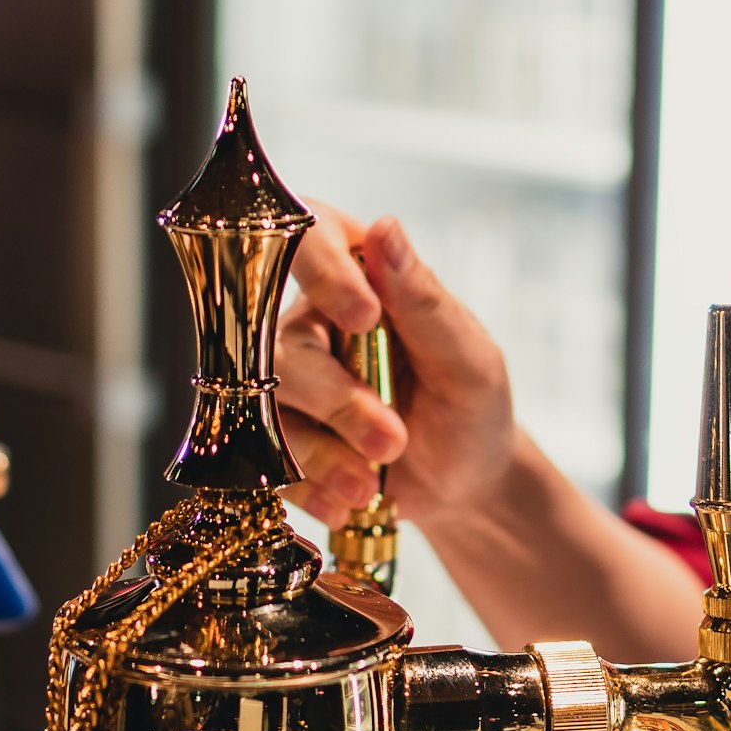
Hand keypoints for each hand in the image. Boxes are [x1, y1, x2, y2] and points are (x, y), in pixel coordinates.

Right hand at [274, 207, 517, 532]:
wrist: (465, 486)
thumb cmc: (473, 408)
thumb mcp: (468, 359)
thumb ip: (424, 301)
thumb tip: (386, 227)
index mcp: (361, 279)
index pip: (312, 238)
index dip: (321, 269)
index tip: (363, 315)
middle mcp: (312, 322)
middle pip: (279, 339)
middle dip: (335, 400)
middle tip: (393, 440)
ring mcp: (287, 381)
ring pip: (263, 402)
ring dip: (319, 453)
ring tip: (370, 483)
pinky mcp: (274, 436)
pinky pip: (257, 457)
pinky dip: (305, 486)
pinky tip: (347, 502)